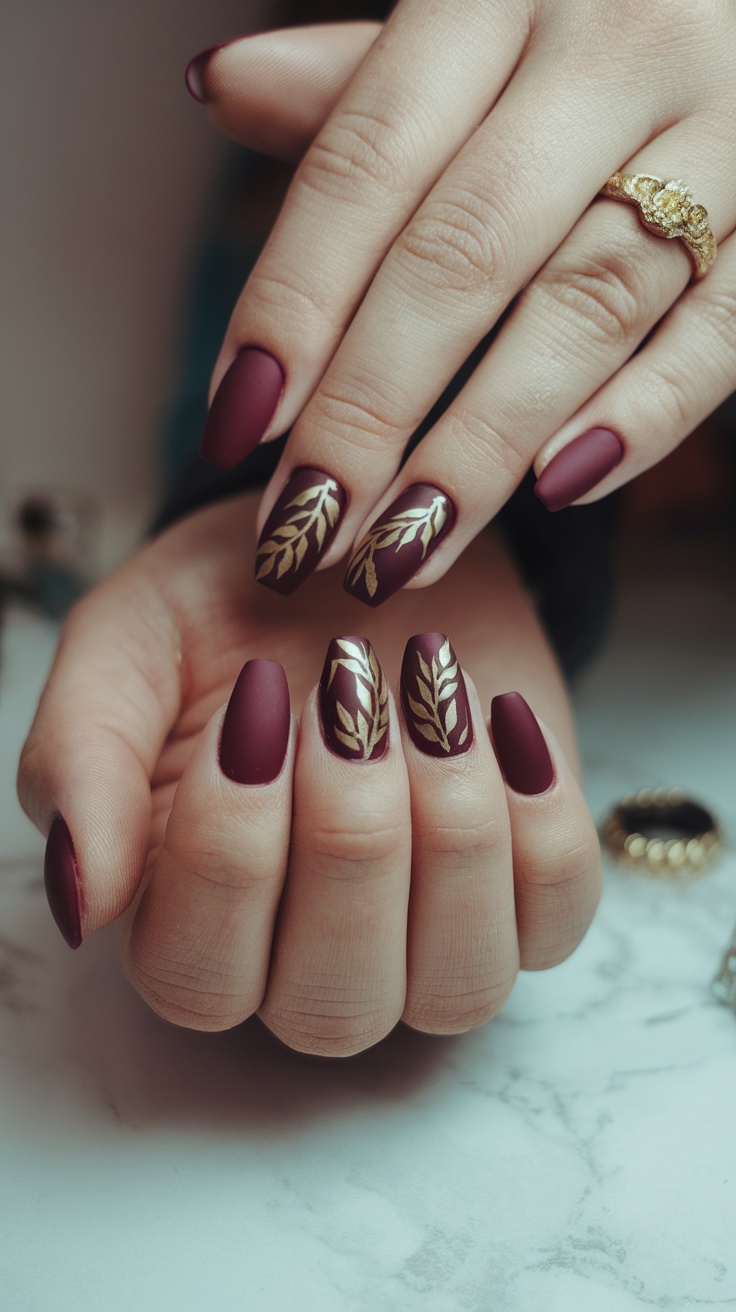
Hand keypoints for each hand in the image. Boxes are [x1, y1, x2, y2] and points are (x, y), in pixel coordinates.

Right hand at [18, 495, 599, 1054]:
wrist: (359, 548)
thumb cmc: (229, 612)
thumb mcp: (125, 649)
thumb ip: (81, 762)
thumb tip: (82, 900)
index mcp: (185, 922)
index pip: (200, 973)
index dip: (231, 847)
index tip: (254, 701)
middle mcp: (308, 965)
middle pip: (334, 1002)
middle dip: (349, 831)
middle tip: (348, 685)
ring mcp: (430, 945)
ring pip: (457, 985)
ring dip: (451, 824)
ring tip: (432, 691)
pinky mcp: (527, 896)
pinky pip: (557, 917)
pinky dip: (541, 812)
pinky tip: (500, 712)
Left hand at [188, 6, 735, 603]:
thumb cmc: (596, 23)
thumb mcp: (478, 25)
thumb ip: (362, 79)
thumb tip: (221, 87)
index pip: (366, 162)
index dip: (293, 301)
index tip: (237, 424)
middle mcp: (612, 48)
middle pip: (461, 253)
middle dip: (370, 407)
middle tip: (306, 525)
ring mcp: (720, 129)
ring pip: (582, 305)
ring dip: (481, 444)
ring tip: (404, 547)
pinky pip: (719, 332)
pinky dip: (642, 417)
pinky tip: (558, 491)